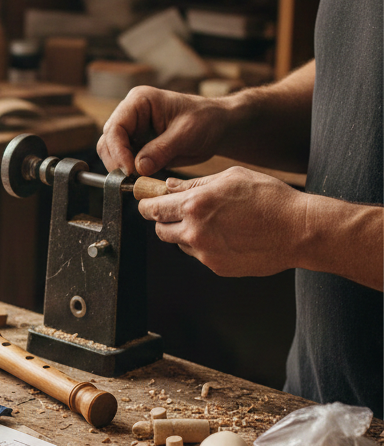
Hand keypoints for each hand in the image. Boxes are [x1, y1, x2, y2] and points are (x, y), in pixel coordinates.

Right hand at [97, 86, 231, 176]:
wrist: (218, 127)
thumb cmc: (206, 120)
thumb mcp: (186, 133)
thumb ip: (161, 150)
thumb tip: (138, 168)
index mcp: (139, 101)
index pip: (116, 127)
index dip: (118, 151)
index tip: (129, 170)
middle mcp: (130, 114)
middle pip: (108, 141)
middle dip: (116, 162)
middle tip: (130, 180)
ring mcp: (132, 130)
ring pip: (112, 153)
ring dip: (121, 169)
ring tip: (138, 180)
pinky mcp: (136, 146)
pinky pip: (124, 162)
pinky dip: (129, 173)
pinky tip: (141, 178)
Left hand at [137, 165, 307, 277]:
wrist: (299, 230)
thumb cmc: (270, 199)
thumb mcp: (230, 178)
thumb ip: (194, 184)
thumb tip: (169, 186)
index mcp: (195, 205)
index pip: (152, 209)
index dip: (147, 205)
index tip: (147, 203)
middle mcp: (195, 231)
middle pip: (160, 229)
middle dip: (164, 220)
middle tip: (177, 212)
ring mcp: (205, 253)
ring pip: (179, 243)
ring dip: (185, 233)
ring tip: (213, 222)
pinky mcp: (217, 267)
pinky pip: (200, 255)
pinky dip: (205, 246)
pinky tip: (227, 236)